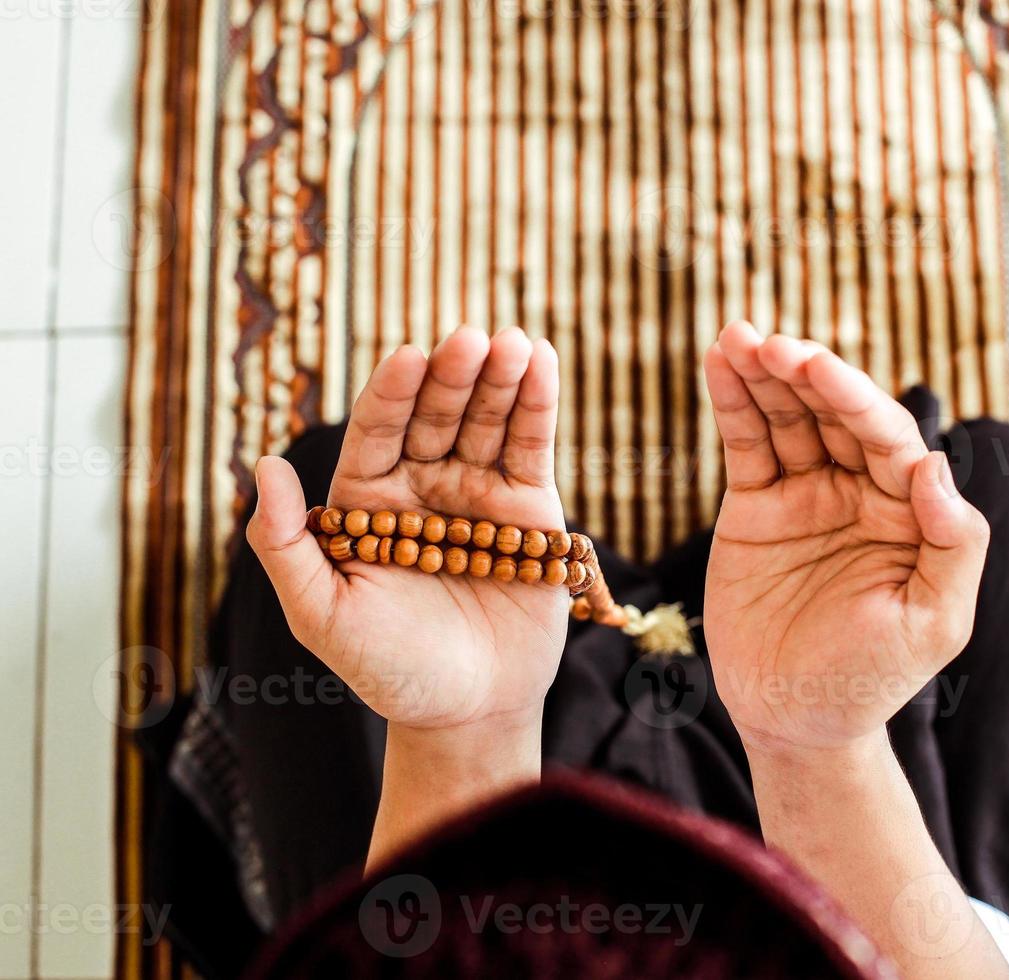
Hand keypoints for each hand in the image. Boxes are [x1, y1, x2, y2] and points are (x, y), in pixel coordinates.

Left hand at [246, 326, 568, 732]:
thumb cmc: (387, 668)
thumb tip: (264, 464)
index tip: (408, 358)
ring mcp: (479, 493)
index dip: (393, 394)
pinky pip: (531, 449)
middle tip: (468, 340)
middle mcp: (423, 487)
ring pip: (488, 421)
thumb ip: (285, 543)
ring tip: (513, 342)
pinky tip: (543, 364)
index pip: (378, 431)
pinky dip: (538, 406)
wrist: (468, 710)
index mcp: (368, 501)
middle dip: (453, 376)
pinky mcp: (530, 510)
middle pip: (437, 416)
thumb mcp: (321, 614)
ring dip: (500, 378)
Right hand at [702, 322, 990, 750]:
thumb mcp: (934, 624)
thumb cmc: (874, 678)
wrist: (797, 720)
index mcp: (911, 511)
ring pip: (790, 418)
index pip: (889, 438)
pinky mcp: (756, 506)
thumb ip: (954, 544)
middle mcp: (862, 490)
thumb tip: (936, 465)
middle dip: (807, 376)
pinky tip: (723, 361)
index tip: (818, 369)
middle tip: (773, 346)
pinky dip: (735, 403)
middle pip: (836, 415)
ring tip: (739, 337)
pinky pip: (748, 444)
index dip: (855, 399)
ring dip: (766, 374)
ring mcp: (808, 493)